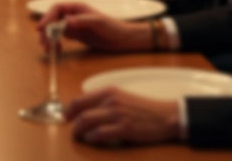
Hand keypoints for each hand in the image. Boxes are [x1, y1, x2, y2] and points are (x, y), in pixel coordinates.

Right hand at [35, 2, 151, 51]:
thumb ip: (82, 21)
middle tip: (45, 44)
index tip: (41, 28)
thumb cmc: (113, 27)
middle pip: (52, 20)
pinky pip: (61, 37)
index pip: (56, 9)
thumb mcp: (98, 22)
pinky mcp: (76, 35)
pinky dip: (56, 43)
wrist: (123, 39)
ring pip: (54, 29)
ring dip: (49, 38)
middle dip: (46, 31)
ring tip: (48, 49)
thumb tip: (66, 21)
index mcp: (77, 8)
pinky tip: (58, 50)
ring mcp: (73, 25)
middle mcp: (73, 15)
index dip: (47, 17)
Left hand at [66, 87, 180, 144]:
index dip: (69, 110)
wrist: (165, 116)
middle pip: (80, 111)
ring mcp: (117, 114)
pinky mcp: (123, 128)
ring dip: (78, 132)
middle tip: (72, 130)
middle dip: (71, 123)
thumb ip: (105, 101)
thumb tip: (86, 110)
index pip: (80, 99)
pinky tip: (92, 140)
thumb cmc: (144, 109)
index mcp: (109, 91)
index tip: (66, 117)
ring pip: (86, 122)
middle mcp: (110, 101)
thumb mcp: (122, 97)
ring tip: (80, 137)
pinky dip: (91, 138)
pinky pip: (99, 134)